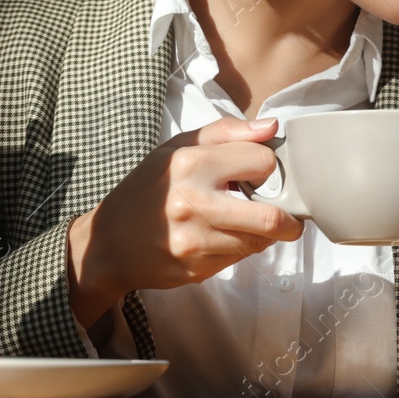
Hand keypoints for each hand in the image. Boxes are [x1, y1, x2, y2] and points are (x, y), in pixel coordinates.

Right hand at [66, 116, 303, 325]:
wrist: (109, 243)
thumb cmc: (148, 190)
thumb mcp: (177, 148)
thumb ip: (226, 132)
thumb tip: (271, 127)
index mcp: (191, 165)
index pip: (262, 162)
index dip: (265, 166)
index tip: (258, 171)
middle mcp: (194, 204)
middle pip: (272, 218)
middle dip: (289, 218)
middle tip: (288, 215)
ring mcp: (195, 242)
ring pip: (259, 242)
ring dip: (263, 234)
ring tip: (247, 222)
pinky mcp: (197, 270)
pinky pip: (238, 259)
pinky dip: (240, 248)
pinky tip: (222, 237)